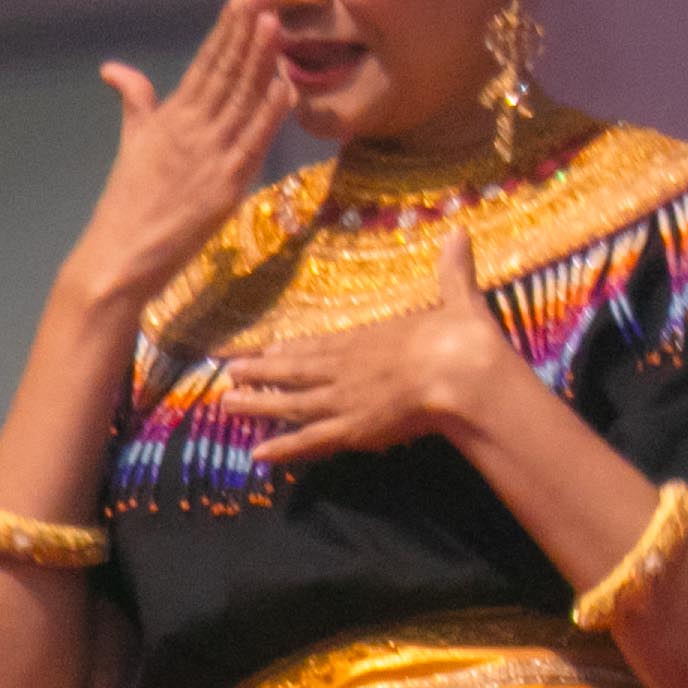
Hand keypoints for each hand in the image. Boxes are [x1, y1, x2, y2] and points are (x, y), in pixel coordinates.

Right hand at [59, 0, 294, 309]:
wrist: (119, 256)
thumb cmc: (128, 201)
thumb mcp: (131, 143)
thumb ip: (135, 102)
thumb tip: (113, 68)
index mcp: (170, 116)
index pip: (204, 62)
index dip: (226, 28)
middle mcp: (190, 129)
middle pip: (224, 72)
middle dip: (244, 31)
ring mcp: (209, 156)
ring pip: (240, 100)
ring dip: (259, 60)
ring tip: (274, 23)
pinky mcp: (225, 186)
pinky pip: (252, 143)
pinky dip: (269, 113)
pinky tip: (285, 85)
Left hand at [219, 229, 518, 465]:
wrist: (462, 374)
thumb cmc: (461, 338)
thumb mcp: (457, 300)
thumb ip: (453, 272)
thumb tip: (460, 233)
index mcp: (367, 339)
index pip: (320, 345)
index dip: (290, 349)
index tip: (264, 350)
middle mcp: (346, 368)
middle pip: (294, 370)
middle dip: (259, 371)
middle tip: (227, 372)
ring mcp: (344, 399)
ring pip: (291, 403)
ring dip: (258, 404)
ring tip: (225, 404)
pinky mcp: (351, 429)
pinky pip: (309, 440)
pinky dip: (282, 447)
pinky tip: (257, 455)